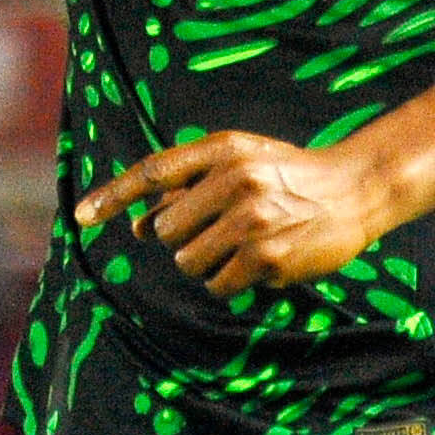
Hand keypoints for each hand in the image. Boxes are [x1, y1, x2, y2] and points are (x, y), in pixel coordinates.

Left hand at [77, 132, 391, 294]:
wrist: (354, 190)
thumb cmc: (288, 177)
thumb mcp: (239, 165)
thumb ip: (188, 189)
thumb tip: (135, 227)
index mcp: (223, 150)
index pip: (153, 172)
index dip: (113, 195)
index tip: (80, 217)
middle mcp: (234, 180)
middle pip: (166, 231)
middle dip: (181, 239)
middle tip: (218, 231)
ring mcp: (251, 220)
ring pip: (188, 262)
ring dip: (206, 263)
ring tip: (242, 245)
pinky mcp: (266, 258)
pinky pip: (218, 285)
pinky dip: (230, 281)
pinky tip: (259, 262)